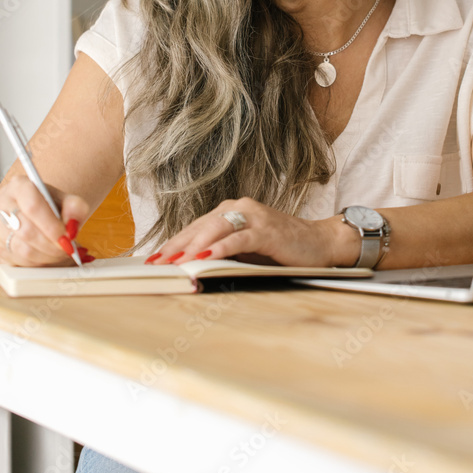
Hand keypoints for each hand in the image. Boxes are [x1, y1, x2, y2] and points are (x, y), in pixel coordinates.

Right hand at [0, 172, 91, 266]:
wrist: (27, 212)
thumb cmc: (46, 205)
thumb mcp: (64, 199)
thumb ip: (75, 207)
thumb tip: (73, 225)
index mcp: (19, 186)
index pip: (33, 207)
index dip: (52, 226)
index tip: (68, 237)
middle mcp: (2, 204)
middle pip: (27, 231)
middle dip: (52, 244)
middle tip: (69, 248)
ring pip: (23, 250)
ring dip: (48, 256)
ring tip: (63, 252)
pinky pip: (20, 262)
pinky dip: (40, 262)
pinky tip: (50, 256)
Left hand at [145, 197, 350, 267]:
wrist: (320, 243)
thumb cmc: (281, 248)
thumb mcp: (246, 249)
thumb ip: (223, 250)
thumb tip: (191, 265)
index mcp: (232, 210)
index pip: (195, 227)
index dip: (173, 242)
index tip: (153, 259)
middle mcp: (239, 208)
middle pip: (199, 226)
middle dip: (175, 246)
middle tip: (155, 264)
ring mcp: (253, 216)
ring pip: (215, 229)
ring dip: (192, 246)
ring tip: (174, 261)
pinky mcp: (266, 229)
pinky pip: (238, 239)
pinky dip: (220, 248)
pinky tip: (205, 257)